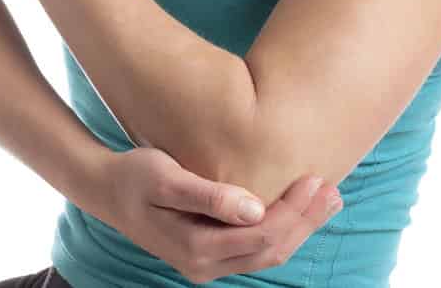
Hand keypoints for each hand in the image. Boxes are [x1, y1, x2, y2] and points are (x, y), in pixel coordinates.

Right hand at [103, 147, 342, 283]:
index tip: (315, 178)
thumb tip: (255, 208)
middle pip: (271, 248)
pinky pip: (254, 247)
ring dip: (299, 226)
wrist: (106, 190)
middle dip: (306, 220)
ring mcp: (207, 264)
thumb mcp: (167, 178)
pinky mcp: (208, 253)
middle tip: (333, 190)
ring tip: (326, 198)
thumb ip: (210, 196)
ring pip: (266, 252)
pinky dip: (280, 228)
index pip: (262, 235)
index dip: (294, 210)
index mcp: (197, 248)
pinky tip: (295, 209)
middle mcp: (205, 265)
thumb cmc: (135, 176)